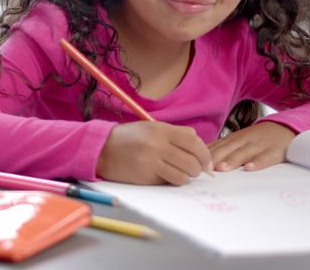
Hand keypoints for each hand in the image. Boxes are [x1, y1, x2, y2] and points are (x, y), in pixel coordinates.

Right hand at [97, 121, 212, 185]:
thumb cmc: (129, 138)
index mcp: (160, 130)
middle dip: (198, 169)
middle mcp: (157, 145)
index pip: (194, 142)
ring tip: (180, 173)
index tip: (207, 162)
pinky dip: (172, 181)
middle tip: (196, 170)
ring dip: (186, 177)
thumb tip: (198, 141)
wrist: (102, 150)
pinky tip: (166, 176)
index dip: (205, 154)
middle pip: (192, 161)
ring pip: (183, 175)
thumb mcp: (151, 128)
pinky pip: (169, 182)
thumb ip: (175, 133)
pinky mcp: (145, 177)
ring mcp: (150, 161)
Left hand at [208, 121, 294, 171]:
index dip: (204, 154)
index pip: (216, 146)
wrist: (287, 128)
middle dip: (214, 158)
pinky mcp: (274, 152)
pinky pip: (265, 158)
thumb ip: (223, 147)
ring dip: (232, 160)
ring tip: (221, 168)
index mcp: (234, 138)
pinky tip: (249, 168)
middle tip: (202, 169)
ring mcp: (259, 145)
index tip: (192, 163)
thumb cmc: (258, 138)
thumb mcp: (240, 140)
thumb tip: (200, 156)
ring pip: (243, 153)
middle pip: (226, 149)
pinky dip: (257, 163)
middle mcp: (244, 140)